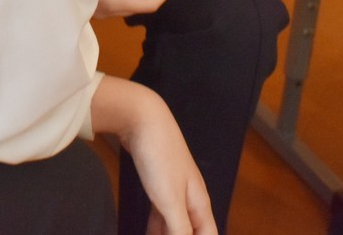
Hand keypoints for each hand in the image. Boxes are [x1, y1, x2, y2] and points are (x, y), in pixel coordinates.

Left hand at [91, 77, 215, 234]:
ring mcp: (174, 190)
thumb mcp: (170, 200)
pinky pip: (160, 214)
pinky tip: (147, 233)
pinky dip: (156, 227)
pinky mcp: (157, 184)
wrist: (143, 120)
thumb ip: (180, 229)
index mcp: (199, 202)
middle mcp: (191, 198)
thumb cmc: (160, 158)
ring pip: (175, 224)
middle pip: (192, 231)